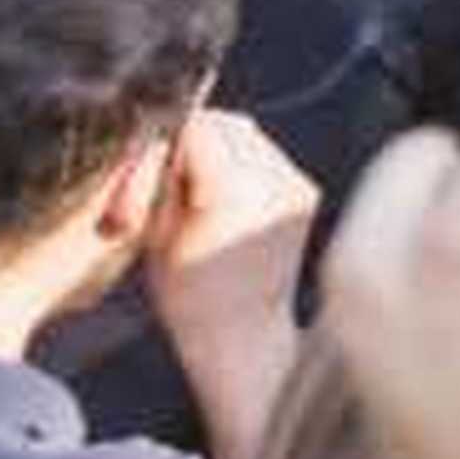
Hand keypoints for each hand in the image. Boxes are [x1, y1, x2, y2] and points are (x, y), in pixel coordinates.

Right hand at [142, 108, 318, 344]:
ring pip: (250, 136)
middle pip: (229, 125)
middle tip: (170, 179)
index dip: (168, 143)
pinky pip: (268, 157)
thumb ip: (159, 177)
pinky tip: (227, 202)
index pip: (199, 128)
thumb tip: (159, 137)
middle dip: (194, 142)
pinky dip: (243, 167)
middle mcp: (275, 181)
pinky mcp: (307, 191)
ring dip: (219, 151)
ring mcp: (297, 184)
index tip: (152, 172)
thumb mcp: (155, 233)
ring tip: (199, 194)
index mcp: (234, 191)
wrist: (243, 334)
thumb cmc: (189, 296)